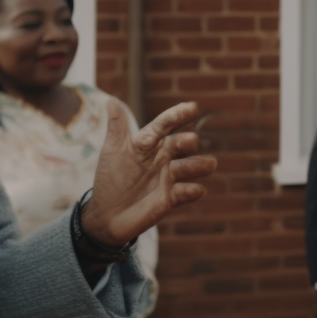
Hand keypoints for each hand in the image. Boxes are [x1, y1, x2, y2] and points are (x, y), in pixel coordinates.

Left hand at [82, 101, 216, 247]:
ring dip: (199, 165)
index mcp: (147, 144)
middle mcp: (161, 158)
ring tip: (210, 164)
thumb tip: (111, 100)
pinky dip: (193, 191)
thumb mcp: (112, 152)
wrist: (106, 217)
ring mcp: (167, 178)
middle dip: (187, 142)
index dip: (177, 116)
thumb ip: (117, 128)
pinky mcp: (171, 198)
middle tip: (191, 142)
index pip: (163, 126)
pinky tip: (197, 190)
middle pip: (179, 145)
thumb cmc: (109, 180)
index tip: (193, 107)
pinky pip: (186, 193)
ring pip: (188, 167)